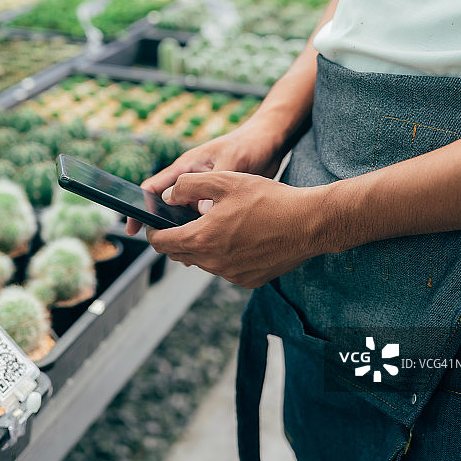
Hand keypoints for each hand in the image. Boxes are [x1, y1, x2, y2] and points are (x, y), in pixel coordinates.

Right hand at [126, 118, 284, 235]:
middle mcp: (191, 180)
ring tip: (190, 252)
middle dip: (164, 228)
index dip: (140, 208)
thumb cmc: (248, 144)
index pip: (153, 189)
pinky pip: (205, 220)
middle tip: (168, 248)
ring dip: (186, 233)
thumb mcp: (230, 163)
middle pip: (168, 208)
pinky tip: (210, 246)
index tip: (134, 228)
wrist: (270, 142)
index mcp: (185, 167)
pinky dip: (204, 232)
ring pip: (186, 217)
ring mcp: (204, 191)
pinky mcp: (219, 200)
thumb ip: (214, 188)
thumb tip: (203, 216)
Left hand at [144, 171, 334, 288]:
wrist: (308, 223)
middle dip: (175, 239)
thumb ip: (189, 186)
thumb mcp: (225, 180)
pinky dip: (224, 256)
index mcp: (201, 239)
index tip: (152, 225)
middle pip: (180, 254)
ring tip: (217, 226)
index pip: (161, 243)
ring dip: (202, 246)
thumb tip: (169, 196)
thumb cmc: (268, 198)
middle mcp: (212, 263)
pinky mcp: (248, 280)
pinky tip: (240, 238)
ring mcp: (231, 275)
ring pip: (203, 262)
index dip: (152, 232)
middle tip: (181, 223)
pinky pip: (225, 269)